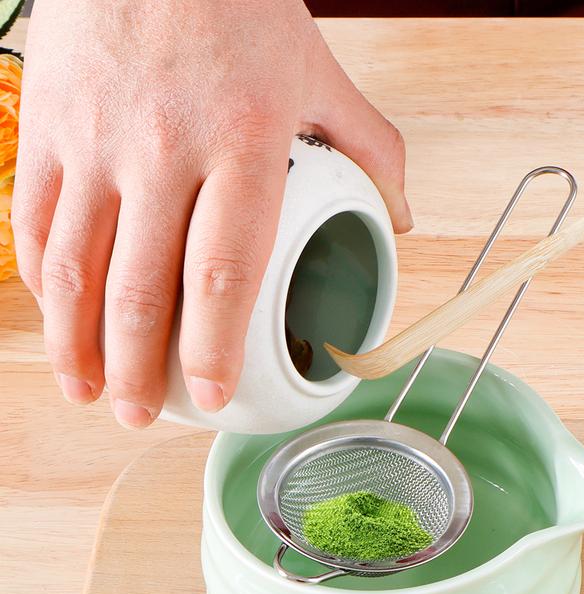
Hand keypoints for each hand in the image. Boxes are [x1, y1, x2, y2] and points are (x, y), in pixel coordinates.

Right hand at [13, 0, 410, 427]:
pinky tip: (55, 319)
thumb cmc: (239, 3)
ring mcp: (94, 138)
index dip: (211, 349)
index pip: (223, 274)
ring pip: (74, 264)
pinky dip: (41, 278)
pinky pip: (33, 216)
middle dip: (137, 369)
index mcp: (243, 146)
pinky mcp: (48, 123)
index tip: (212, 397)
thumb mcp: (322, 73)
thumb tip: (403, 215)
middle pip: (140, 288)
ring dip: (76, 342)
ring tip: (88, 393)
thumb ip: (372, 149)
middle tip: (142, 418)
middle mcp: (162, 150)